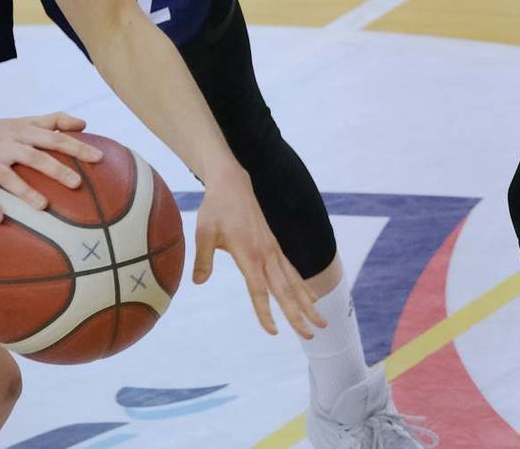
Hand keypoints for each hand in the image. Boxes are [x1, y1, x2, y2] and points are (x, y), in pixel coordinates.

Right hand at [0, 112, 101, 222]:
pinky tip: (0, 220)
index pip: (54, 135)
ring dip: (26, 191)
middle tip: (78, 183)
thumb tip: (85, 124)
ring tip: (43, 206)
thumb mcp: (21, 122)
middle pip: (36, 155)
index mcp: (23, 130)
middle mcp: (8, 142)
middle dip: (57, 169)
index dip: (77, 145)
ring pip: (10, 175)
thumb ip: (52, 121)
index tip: (99, 158)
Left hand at [193, 169, 325, 339]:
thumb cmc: (215, 208)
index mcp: (249, 253)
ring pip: (294, 282)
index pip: (259, 289)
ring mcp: (273, 249)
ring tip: (321, 323)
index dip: (265, 311)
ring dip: (307, 303)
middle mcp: (266, 254)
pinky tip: (311, 299)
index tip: (273, 332)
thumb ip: (202, 258)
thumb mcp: (203, 231)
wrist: (232, 183)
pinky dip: (302, 286)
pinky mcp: (274, 245)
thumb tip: (198, 282)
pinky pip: (291, 270)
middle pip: (285, 290)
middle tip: (311, 336)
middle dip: (299, 314)